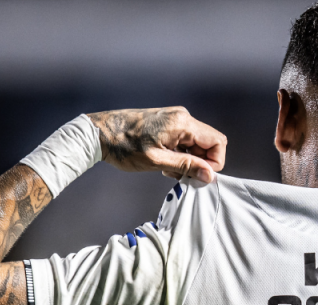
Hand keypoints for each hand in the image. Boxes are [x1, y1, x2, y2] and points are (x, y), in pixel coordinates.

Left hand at [87, 107, 226, 181]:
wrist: (99, 133)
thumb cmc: (124, 146)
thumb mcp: (157, 161)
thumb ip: (186, 167)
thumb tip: (210, 175)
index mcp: (183, 122)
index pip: (218, 142)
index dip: (214, 162)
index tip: (198, 175)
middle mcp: (183, 117)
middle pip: (208, 143)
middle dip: (199, 163)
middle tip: (179, 175)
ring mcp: (175, 119)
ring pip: (197, 144)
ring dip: (188, 161)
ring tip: (167, 170)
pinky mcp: (168, 124)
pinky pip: (185, 141)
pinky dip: (180, 155)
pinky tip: (164, 162)